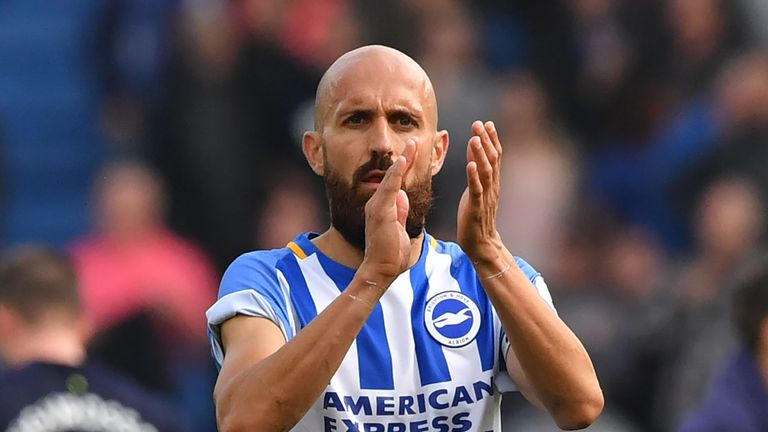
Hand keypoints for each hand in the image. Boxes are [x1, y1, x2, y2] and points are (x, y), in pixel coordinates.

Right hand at [362, 140, 416, 280]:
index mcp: (382, 207)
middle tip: (413, 141)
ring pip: (391, 177)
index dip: (404, 167)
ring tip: (411, 144)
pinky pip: (389, 187)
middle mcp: (377, 203)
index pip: (395, 182)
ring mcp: (377, 206)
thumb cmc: (391, 254)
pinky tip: (403, 161)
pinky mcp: (380, 211)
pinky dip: (396, 173)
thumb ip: (400, 212)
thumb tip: (403, 196)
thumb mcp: (399, 228)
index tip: (413, 153)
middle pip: (393, 175)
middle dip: (404, 157)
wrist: (381, 270)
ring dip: (402, 160)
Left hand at [457, 121, 503, 263]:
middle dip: (486, 141)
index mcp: (492, 182)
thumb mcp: (476, 189)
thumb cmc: (476, 216)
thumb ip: (475, 171)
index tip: (486, 123)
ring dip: (480, 154)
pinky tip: (470, 164)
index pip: (495, 156)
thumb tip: (472, 151)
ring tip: (474, 138)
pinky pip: (476, 190)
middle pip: (492, 160)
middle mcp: (492, 187)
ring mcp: (485, 197)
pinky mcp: (476, 208)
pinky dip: (474, 176)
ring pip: (485, 171)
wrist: (481, 243)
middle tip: (479, 124)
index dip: (491, 139)